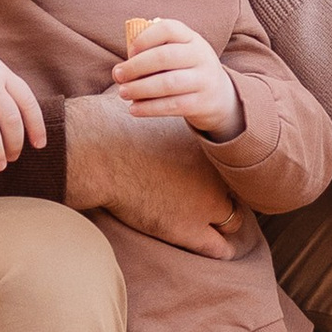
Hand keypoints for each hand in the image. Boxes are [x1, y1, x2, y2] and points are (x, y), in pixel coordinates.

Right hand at [63, 93, 248, 257]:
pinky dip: (220, 248)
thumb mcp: (134, 105)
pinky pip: (218, 247)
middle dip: (226, 197)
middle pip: (234, 190)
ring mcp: (204, 202)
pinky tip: (220, 249)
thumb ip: (140, 100)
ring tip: (219, 230)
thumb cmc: (108, 127)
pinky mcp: (187, 229)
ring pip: (233, 221)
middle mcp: (210, 171)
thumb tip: (124, 81)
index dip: (215, 172)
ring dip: (225, 224)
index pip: (221, 163)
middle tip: (216, 202)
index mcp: (200, 145)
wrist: (97, 153)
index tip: (207, 177)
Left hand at [116, 12, 241, 139]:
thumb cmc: (186, 70)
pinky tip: (134, 109)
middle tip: (118, 76)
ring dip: (140, 88)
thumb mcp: (179, 53)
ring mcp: (204, 80)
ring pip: (168, 83)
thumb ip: (154, 52)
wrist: (219, 95)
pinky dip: (150, 108)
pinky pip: (173, 105)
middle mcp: (201, 56)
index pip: (168, 29)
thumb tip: (122, 67)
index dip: (145, 38)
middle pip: (165, 57)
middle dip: (136, 67)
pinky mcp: (202, 103)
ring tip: (123, 92)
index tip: (129, 52)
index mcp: (191, 38)